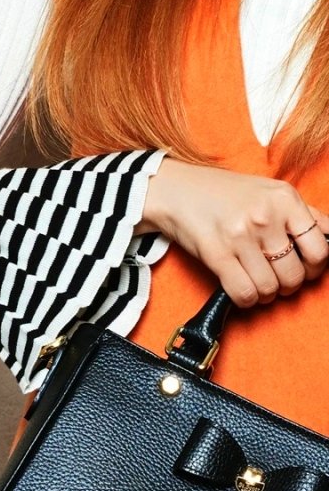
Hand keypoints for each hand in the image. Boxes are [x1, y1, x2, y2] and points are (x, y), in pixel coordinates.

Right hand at [134, 158, 328, 306]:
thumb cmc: (226, 193)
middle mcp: (266, 216)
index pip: (320, 249)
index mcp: (285, 199)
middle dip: (288, 285)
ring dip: (266, 294)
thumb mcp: (270, 191)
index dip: (315, 268)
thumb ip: (303, 213)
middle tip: (277, 278)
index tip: (305, 269)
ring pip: (270, 288)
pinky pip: (244, 294)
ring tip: (258, 282)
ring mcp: (240, 236)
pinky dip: (247, 300)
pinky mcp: (217, 255)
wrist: (177, 190)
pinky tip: (242, 289)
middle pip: (295, 275)